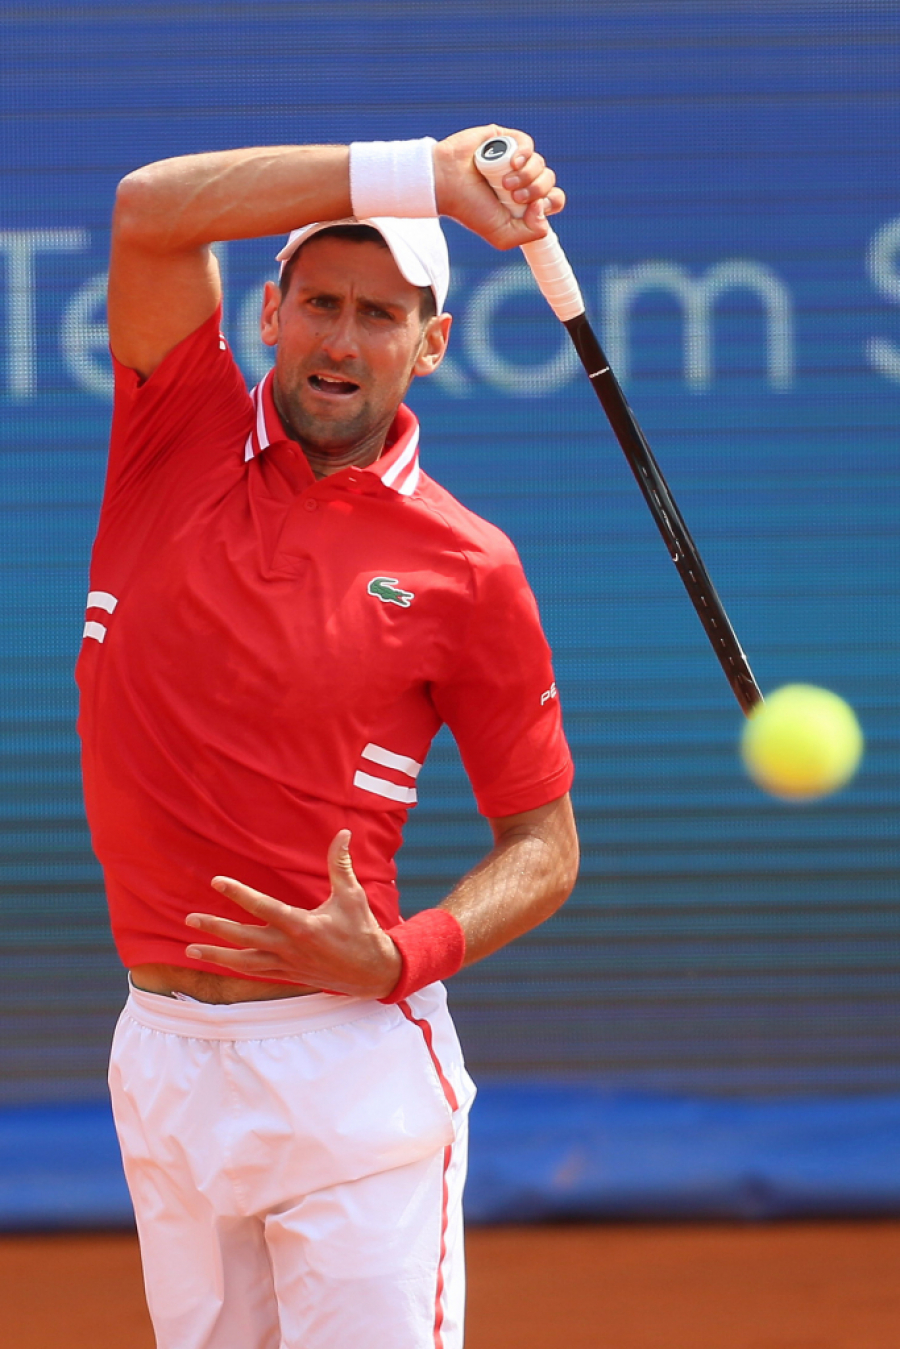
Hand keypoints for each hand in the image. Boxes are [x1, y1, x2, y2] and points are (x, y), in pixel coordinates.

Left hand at [184, 830, 402, 997]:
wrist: (371, 972)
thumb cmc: (362, 930)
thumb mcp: (352, 895)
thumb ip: (341, 864)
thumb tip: (343, 833)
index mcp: (302, 925)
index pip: (263, 907)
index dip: (238, 893)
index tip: (217, 881)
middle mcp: (289, 947)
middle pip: (244, 938)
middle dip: (215, 928)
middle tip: (190, 918)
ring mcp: (287, 964)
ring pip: (244, 962)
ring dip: (217, 955)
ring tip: (191, 949)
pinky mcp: (288, 975)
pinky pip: (255, 972)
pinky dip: (235, 966)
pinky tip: (220, 960)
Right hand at [434, 124, 564, 250]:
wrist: (446, 183)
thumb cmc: (470, 210)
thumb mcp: (502, 236)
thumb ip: (532, 233)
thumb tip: (544, 206)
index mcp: (525, 203)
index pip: (554, 199)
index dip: (550, 202)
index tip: (531, 208)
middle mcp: (523, 181)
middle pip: (550, 181)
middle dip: (536, 190)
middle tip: (514, 196)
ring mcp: (515, 160)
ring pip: (541, 163)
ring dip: (526, 175)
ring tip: (503, 183)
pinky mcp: (506, 140)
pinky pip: (529, 144)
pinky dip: (523, 155)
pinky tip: (510, 163)